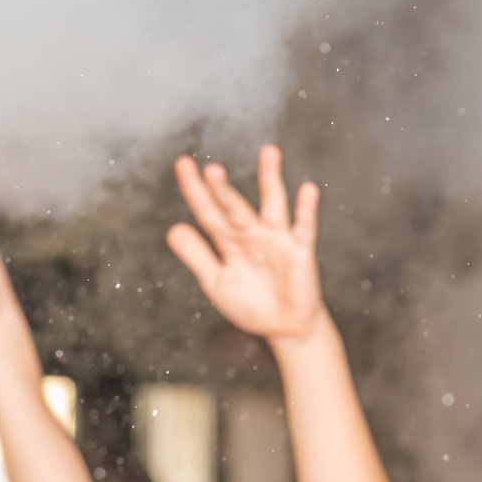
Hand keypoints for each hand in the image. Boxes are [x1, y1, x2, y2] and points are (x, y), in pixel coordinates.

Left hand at [166, 147, 326, 342]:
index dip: (196, 190)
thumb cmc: (251, 304)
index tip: (183, 164)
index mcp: (229, 240)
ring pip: (272, 204)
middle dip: (224, 191)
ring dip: (271, 179)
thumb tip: (173, 228)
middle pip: (234, 207)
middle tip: (212, 170)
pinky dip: (306, 210)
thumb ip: (197, 256)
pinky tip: (308, 189)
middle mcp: (252, 233)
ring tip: (269, 152)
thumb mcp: (217, 283)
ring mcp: (277, 239)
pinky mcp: (300, 252)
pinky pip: (304, 228)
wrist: (284, 328)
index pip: (208, 212)